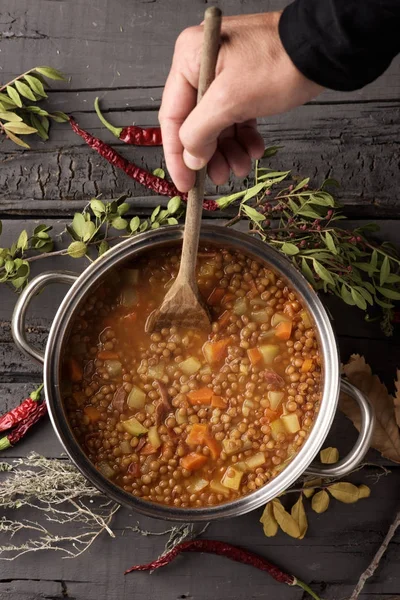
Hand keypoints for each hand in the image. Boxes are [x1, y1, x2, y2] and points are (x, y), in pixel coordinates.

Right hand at [159, 12, 322, 192]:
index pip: (171, 116)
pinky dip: (244, 138)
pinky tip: (255, 150)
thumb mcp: (229, 101)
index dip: (176, 155)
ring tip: (241, 167)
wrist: (323, 48)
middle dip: (209, 155)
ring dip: (228, 151)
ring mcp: (225, 74)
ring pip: (217, 125)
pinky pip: (236, 118)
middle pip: (195, 124)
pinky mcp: (245, 83)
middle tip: (220, 177)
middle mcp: (202, 65)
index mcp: (189, 59)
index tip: (185, 184)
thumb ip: (200, 132)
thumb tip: (190, 159)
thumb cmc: (276, 65)